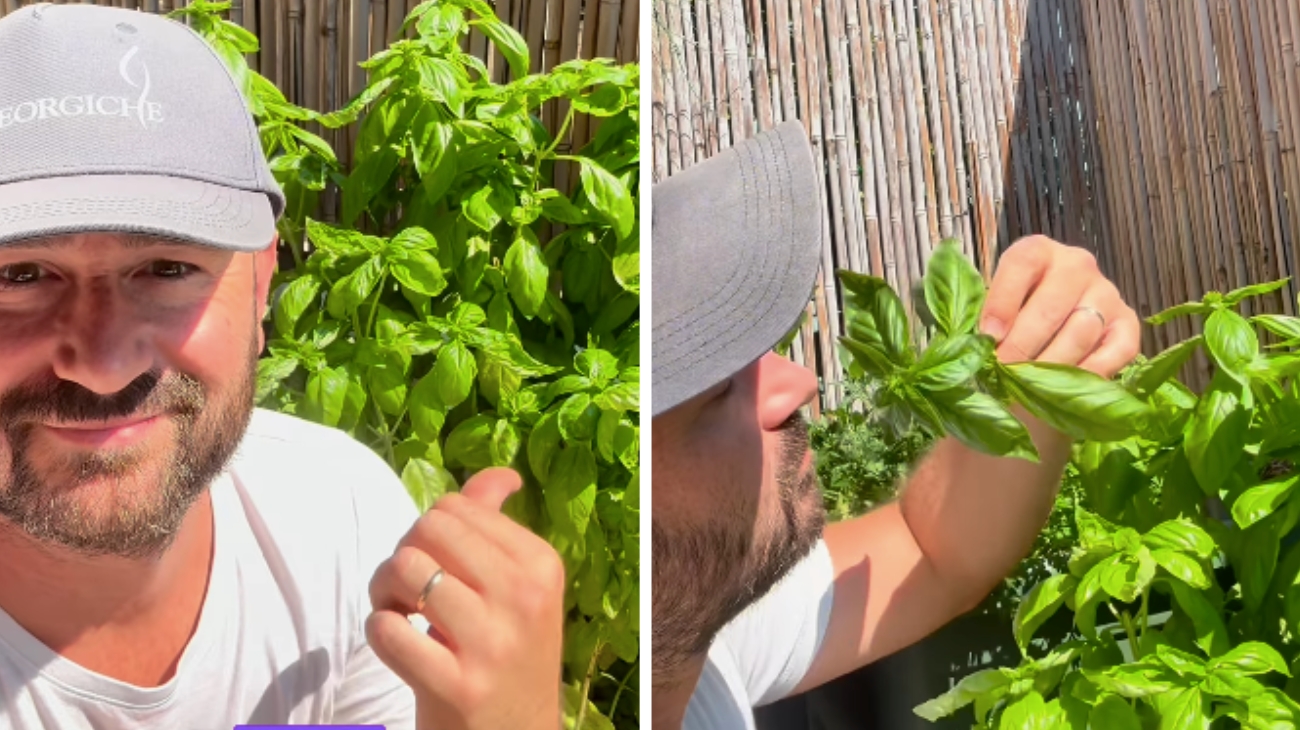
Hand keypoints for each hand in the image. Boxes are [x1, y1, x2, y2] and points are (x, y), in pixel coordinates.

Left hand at [366, 468, 565, 729]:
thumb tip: (502, 475)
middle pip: (426, 530)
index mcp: (541, 564)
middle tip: (412, 591)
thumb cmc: (511, 653)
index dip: (428, 532)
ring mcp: (491, 643)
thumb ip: (498, 526)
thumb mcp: (520, 589)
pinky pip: (386, 629)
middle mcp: (523, 597)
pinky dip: (380, 633)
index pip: (455, 508)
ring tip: (403, 615)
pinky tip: (402, 646)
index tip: (438, 568)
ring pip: (403, 570)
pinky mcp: (457, 686)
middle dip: (404, 554)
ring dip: (385, 592)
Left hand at [980, 235, 1140, 377]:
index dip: (1003, 301)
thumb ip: (986, 319)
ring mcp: (1106, 293)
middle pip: (1050, 307)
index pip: (1023, 264)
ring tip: (1027, 387)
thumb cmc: (1014, 316)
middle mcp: (1077, 265)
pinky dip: (1088, 374)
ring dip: (1051, 365)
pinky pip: (1114, 352)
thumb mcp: (995, 307)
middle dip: (1021, 347)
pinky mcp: (1127, 324)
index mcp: (1038, 252)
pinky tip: (1065, 388)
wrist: (1052, 328)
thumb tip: (976, 349)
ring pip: (1081, 332)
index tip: (988, 336)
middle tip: (1002, 375)